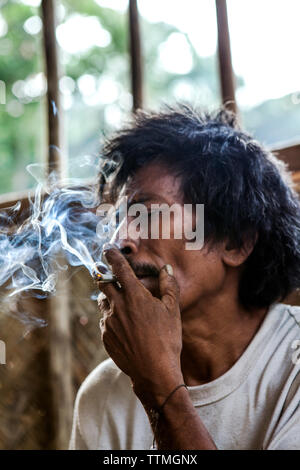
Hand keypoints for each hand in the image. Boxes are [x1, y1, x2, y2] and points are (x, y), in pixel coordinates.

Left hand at [97, 247, 183, 408]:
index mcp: (134, 295)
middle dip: (106, 276)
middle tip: (112, 276)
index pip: (118, 267)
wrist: (154, 372)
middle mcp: (117, 305)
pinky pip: (104, 320)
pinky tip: (124, 326)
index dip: (112, 255)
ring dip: (109, 298)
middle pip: (103, 283)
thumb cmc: (167, 339)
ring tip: (121, 303)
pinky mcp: (105, 336)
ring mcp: (108, 322)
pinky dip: (111, 317)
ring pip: (102, 302)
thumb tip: (167, 269)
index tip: (108, 249)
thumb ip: (169, 286)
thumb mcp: (172, 310)